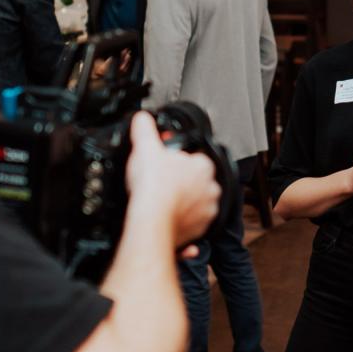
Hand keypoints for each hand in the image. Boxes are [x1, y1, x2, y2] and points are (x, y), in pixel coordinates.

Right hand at [125, 112, 219, 244]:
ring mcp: (206, 213)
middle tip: (162, 182)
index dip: (178, 159)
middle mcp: (210, 190)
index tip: (165, 162)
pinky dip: (181, 223)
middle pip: (196, 182)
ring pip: (195, 204)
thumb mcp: (145, 147)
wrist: (150, 221)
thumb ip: (145, 129)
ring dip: (182, 203)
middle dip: (182, 182)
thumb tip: (142, 119)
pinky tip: (167, 218)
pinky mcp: (198, 232)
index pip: (196, 158)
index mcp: (204, 167)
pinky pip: (191, 225)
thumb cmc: (153, 187)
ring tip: (163, 201)